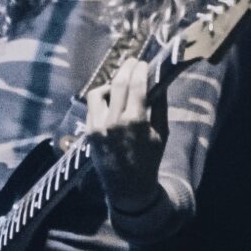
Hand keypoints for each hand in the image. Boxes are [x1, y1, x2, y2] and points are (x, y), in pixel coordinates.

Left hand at [84, 57, 165, 210]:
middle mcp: (114, 121)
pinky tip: (111, 98)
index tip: (144, 63)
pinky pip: (92, 106)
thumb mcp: (161, 134)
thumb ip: (159, 106)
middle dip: (126, 68)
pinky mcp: (89, 132)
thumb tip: (159, 82)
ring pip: (99, 92)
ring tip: (120, 83)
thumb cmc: (150, 160)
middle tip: (133, 62)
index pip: (136, 84)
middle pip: (118, 83)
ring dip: (111, 83)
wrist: (128, 188)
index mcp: (136, 122)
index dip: (140, 69)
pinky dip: (102, 98)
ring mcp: (98, 126)